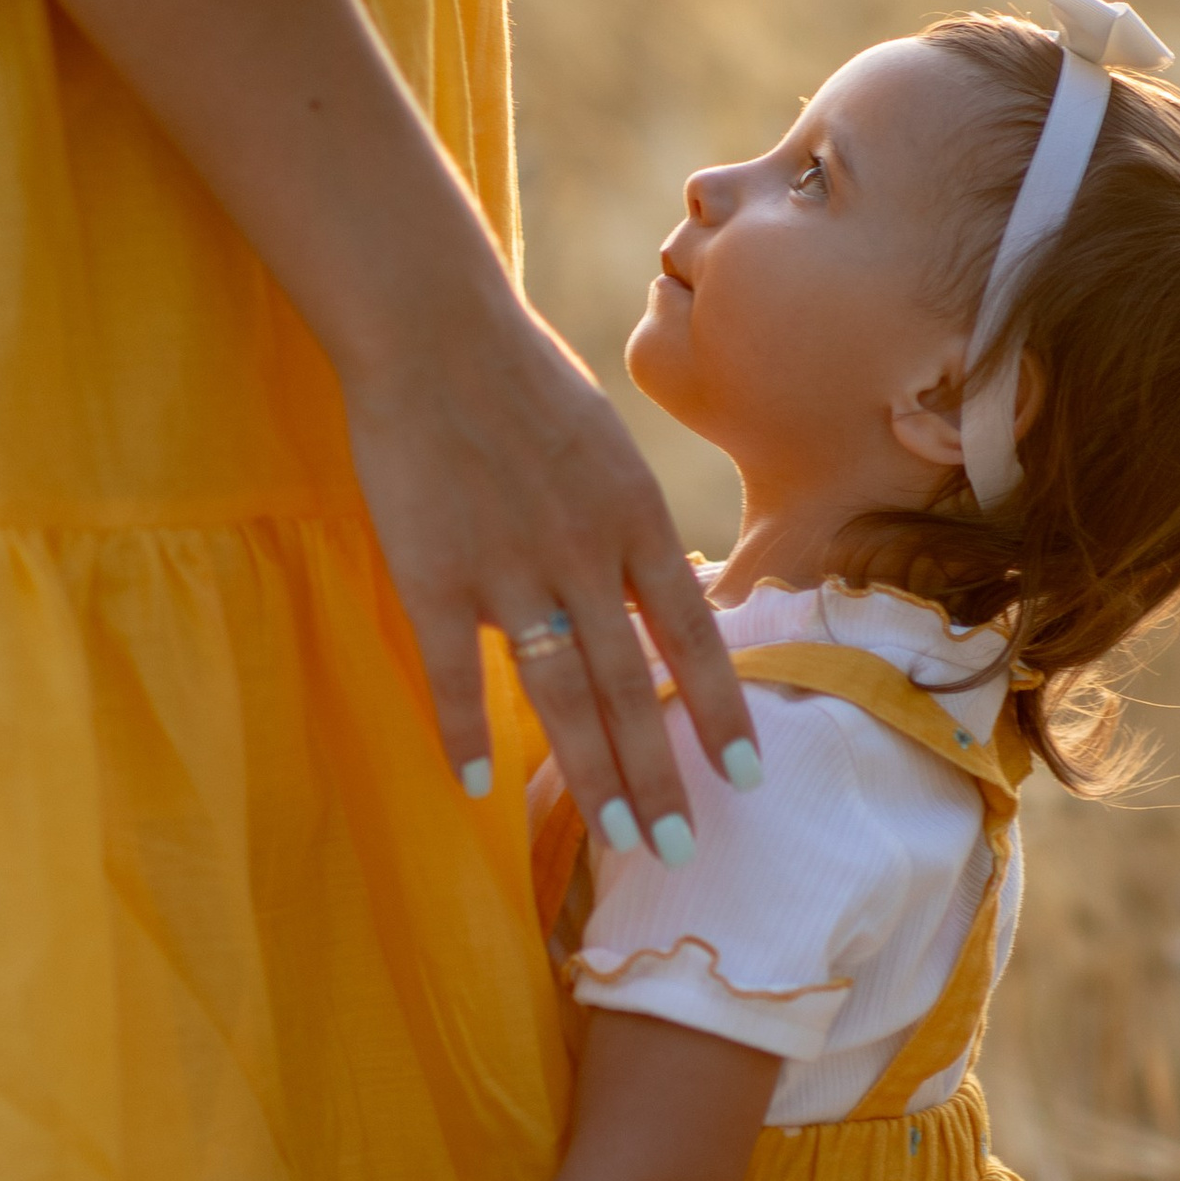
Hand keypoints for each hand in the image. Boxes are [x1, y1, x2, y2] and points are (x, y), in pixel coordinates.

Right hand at [343, 290, 759, 847]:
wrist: (432, 328)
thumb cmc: (521, 380)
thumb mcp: (607, 447)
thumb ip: (631, 527)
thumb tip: (667, 592)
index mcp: (635, 519)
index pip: (692, 635)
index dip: (719, 712)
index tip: (747, 778)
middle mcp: (584, 554)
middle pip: (631, 686)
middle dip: (660, 776)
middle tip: (680, 851)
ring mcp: (507, 569)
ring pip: (559, 693)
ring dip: (591, 774)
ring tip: (615, 836)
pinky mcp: (432, 573)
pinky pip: (454, 670)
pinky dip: (464, 731)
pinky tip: (476, 786)